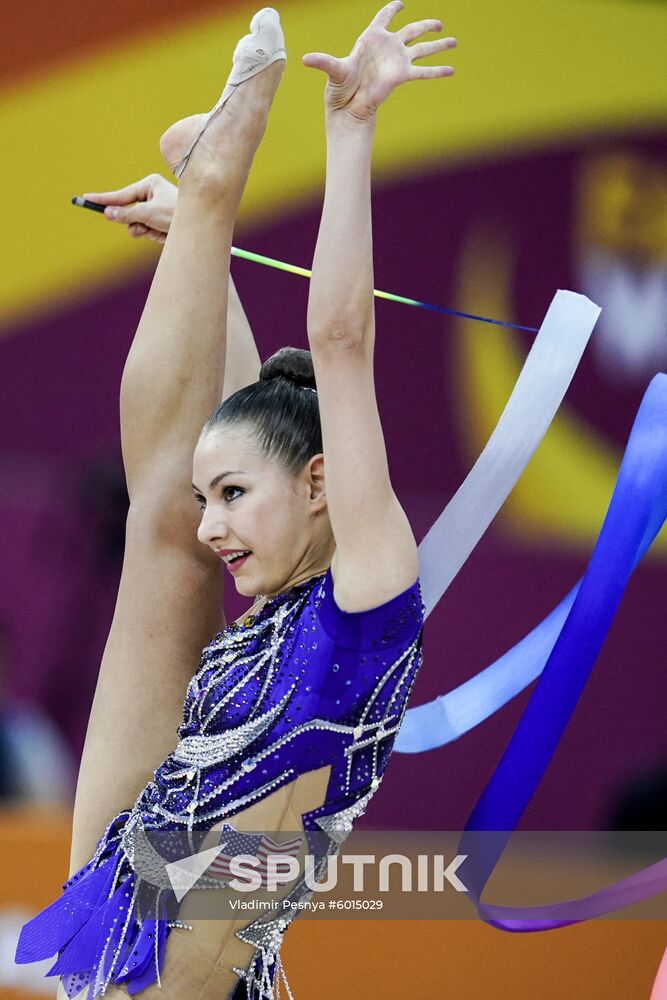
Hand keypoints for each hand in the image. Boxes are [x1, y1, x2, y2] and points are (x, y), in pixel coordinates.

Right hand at [82, 174, 176, 243]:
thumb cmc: (177, 213)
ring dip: (144, 231)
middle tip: (141, 225)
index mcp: (149, 185)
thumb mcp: (149, 214)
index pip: (121, 194)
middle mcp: (152, 195)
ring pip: (137, 224)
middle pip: (128, 212)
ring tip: (158, 229)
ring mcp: (157, 209)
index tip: (86, 199)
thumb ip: (127, 215)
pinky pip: (148, 231)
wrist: (202, 225)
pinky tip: (165, 233)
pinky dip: (153, 235)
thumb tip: (108, 214)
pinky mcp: (161, 222)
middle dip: (133, 222)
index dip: (103, 199)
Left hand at [302, 0, 455, 122]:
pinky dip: (437, 71)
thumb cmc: (340, 87)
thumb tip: (303, 59)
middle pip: (411, 30)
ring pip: (422, 48)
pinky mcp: (402, 75)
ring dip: (438, 45)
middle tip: (439, 23)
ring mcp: (397, 60)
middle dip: (425, 26)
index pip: (383, 18)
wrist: (350, 107)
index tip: (400, 3)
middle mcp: (388, 47)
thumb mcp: (333, 70)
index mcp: (371, 39)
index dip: (391, 10)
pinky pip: (423, 71)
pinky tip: (451, 70)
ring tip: (454, 40)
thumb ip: (323, 61)